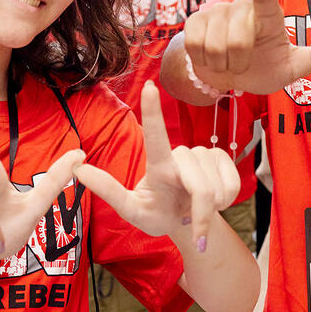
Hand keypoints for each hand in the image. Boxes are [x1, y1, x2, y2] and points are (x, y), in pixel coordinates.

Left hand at [76, 82, 238, 251]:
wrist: (188, 225)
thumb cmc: (157, 215)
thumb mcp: (132, 211)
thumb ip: (108, 192)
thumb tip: (77, 169)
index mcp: (158, 165)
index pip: (155, 137)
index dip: (153, 112)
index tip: (149, 86)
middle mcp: (180, 155)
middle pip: (199, 185)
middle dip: (202, 212)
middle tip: (193, 223)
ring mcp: (203, 154)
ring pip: (216, 188)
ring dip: (212, 208)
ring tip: (199, 209)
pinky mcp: (223, 157)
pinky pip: (232, 185)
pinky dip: (226, 201)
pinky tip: (215, 202)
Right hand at [183, 0, 310, 94]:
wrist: (225, 75)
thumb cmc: (264, 66)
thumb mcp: (298, 65)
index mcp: (267, 16)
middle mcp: (241, 8)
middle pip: (237, 39)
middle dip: (239, 61)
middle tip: (242, 62)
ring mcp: (215, 13)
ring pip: (216, 46)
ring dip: (222, 63)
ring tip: (227, 60)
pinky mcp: (193, 22)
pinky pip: (197, 47)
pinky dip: (205, 61)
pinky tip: (210, 57)